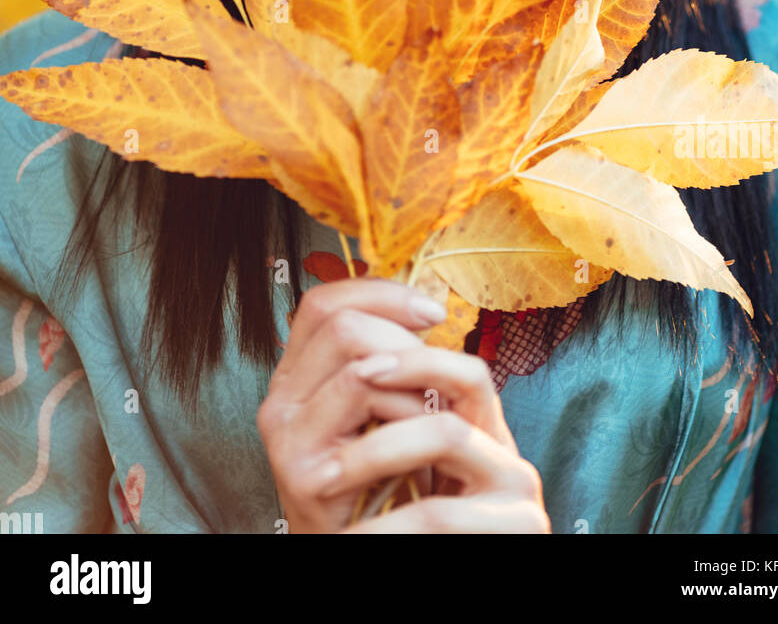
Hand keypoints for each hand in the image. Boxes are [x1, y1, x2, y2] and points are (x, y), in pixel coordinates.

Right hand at [256, 276, 550, 532]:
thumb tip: (426, 306)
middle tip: (440, 374)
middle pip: (343, 327)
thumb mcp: (376, 408)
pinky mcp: (305, 473)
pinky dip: (411, 420)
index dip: (381, 293)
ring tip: (436, 411)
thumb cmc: (380, 476)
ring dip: (414, 384)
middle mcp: (277, 400)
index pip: (323, 302)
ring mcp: (285, 437)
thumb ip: (381, 359)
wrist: (362, 544)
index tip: (433, 312)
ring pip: (359, 367)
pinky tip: (428, 444)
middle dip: (406, 340)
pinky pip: (369, 417)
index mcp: (292, 375)